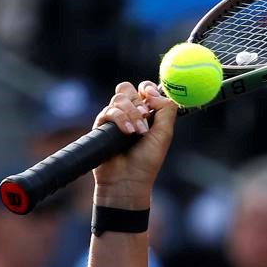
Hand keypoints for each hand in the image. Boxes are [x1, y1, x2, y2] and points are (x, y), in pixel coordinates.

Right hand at [92, 81, 178, 208]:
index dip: (146, 88)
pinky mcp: (101, 125)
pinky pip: (109, 111)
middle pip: (127, 89)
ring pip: (119, 98)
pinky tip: (128, 132)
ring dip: (132, 113)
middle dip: (137, 100)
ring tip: (138, 132)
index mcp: (145, 113)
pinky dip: (120, 118)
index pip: (142, 89)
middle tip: (146, 115)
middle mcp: (128, 113)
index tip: (150, 95)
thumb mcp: (164, 133)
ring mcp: (114, 119)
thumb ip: (166, 110)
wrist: (128, 179)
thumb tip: (152, 92)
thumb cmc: (147, 160)